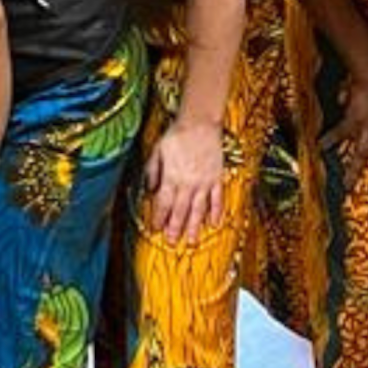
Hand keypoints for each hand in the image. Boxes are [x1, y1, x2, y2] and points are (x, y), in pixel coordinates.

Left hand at [143, 115, 225, 242]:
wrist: (200, 124)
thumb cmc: (176, 136)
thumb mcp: (157, 152)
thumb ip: (152, 172)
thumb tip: (150, 190)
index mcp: (171, 178)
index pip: (163, 203)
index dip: (159, 218)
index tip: (155, 230)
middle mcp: (187, 183)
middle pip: (180, 211)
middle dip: (174, 228)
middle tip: (172, 244)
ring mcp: (204, 182)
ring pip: (198, 210)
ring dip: (194, 227)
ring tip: (191, 242)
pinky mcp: (216, 178)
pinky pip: (217, 199)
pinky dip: (216, 212)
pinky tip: (214, 224)